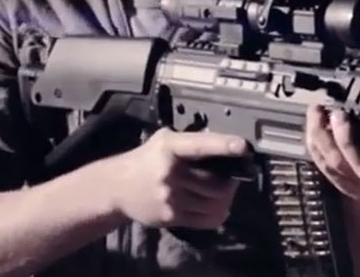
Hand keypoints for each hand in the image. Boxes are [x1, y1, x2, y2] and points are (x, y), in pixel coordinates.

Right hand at [109, 128, 248, 228]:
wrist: (117, 187)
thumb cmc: (147, 159)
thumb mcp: (165, 140)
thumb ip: (191, 141)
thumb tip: (226, 145)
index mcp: (170, 148)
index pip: (200, 146)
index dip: (223, 145)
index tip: (242, 147)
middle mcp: (170, 173)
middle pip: (216, 182)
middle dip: (231, 180)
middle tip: (234, 175)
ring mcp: (170, 198)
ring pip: (215, 202)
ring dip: (226, 197)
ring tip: (225, 190)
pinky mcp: (171, 217)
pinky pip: (207, 219)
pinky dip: (218, 212)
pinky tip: (216, 204)